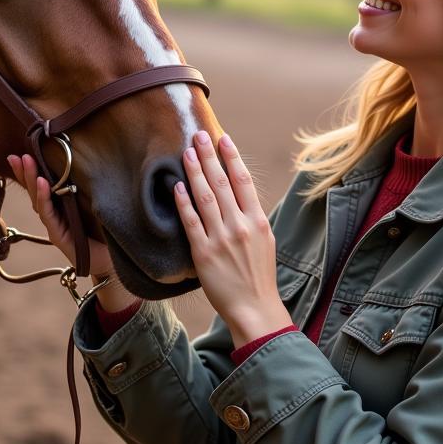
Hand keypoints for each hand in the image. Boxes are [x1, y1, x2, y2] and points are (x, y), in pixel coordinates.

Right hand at [6, 154, 132, 311]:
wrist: (114, 261)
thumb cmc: (106, 232)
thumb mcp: (96, 205)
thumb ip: (87, 189)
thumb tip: (91, 160)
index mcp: (61, 207)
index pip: (42, 186)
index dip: (31, 171)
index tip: (21, 153)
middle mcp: (55, 216)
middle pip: (35, 191)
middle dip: (25, 173)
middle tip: (17, 156)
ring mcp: (55, 226)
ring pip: (39, 201)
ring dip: (32, 180)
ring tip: (26, 162)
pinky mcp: (59, 237)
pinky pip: (49, 215)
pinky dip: (44, 198)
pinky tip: (42, 184)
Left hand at [174, 132, 292, 347]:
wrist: (255, 309)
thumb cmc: (259, 276)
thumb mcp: (265, 241)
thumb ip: (252, 217)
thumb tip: (240, 193)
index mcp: (258, 221)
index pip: (243, 181)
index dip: (232, 157)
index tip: (223, 139)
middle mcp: (240, 226)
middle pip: (223, 182)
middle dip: (210, 156)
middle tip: (199, 135)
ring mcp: (221, 239)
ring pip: (205, 197)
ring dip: (195, 172)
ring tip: (187, 152)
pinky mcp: (204, 254)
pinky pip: (191, 222)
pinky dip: (184, 202)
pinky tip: (177, 186)